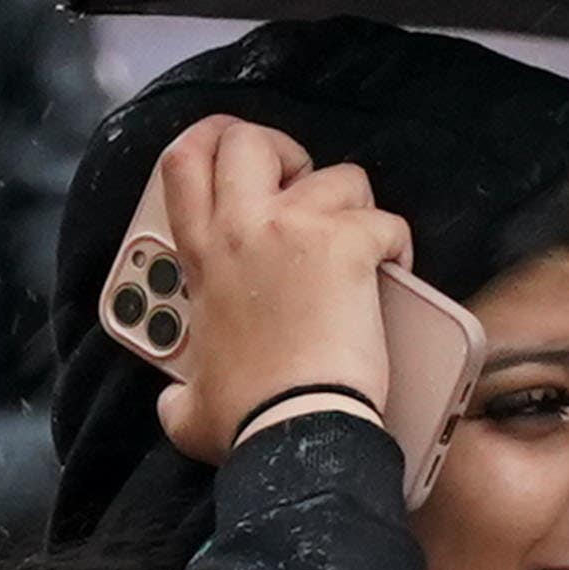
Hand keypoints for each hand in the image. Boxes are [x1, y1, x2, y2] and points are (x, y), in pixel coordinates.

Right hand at [132, 115, 407, 459]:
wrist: (297, 430)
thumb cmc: (246, 418)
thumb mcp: (187, 404)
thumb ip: (175, 393)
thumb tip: (171, 405)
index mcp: (202, 256)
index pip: (183, 163)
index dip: (208, 140)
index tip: (232, 148)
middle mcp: (242, 228)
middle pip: (248, 139)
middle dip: (281, 150)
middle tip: (302, 186)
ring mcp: (295, 230)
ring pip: (338, 176)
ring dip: (355, 207)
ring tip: (358, 246)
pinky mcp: (349, 246)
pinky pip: (387, 221)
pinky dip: (397, 246)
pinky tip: (393, 276)